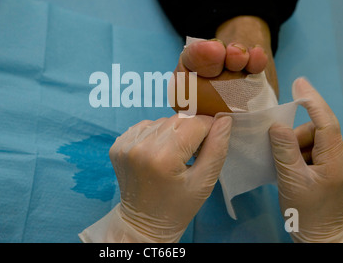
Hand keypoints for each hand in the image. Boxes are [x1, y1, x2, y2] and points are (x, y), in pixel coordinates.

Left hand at [109, 114, 231, 241]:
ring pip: (162, 121)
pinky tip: (157, 154)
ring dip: (173, 132)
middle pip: (178, 119)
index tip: (208, 146)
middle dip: (191, 131)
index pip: (196, 123)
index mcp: (163, 157)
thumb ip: (217, 148)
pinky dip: (156, 135)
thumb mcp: (204, 182)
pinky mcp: (118, 144)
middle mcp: (141, 145)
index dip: (208, 130)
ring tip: (173, 156)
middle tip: (191, 153)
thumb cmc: (178, 205)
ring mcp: (126, 144)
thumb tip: (224, 119)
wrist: (143, 222)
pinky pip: (146, 126)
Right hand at [269, 78, 342, 242]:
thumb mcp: (290, 180)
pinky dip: (306, 153)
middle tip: (284, 159)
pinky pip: (321, 148)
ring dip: (300, 148)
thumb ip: (284, 149)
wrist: (321, 235)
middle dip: (297, 140)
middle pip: (318, 132)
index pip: (327, 124)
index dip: (312, 102)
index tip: (300, 83)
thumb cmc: (305, 211)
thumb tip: (277, 125)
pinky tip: (300, 169)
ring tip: (292, 169)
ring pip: (317, 140)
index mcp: (338, 163)